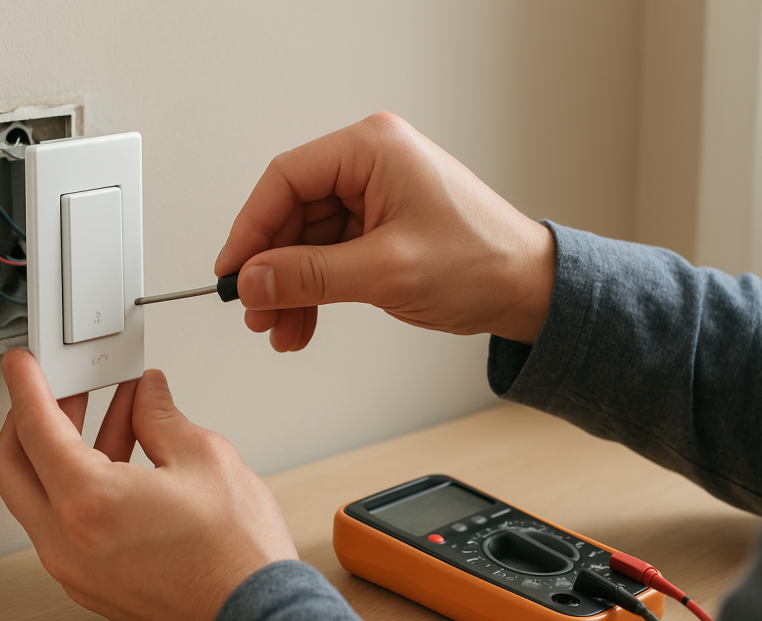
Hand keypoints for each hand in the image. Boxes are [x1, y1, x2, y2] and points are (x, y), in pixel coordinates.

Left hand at [0, 350, 297, 620]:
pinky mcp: (93, 586)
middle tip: (59, 389)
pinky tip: (123, 460)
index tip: (23, 365)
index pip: (35, 428)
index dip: (27, 386)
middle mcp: (67, 543)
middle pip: (15, 467)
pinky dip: (80, 485)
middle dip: (30, 419)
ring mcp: (76, 571)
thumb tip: (149, 397)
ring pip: (42, 496)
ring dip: (63, 451)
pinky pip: (66, 524)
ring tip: (112, 415)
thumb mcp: (205, 458)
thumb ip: (163, 418)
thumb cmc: (238, 558)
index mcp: (87, 503)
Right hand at [215, 111, 555, 350]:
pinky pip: (329, 255)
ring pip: (306, 240)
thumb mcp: (385, 272)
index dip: (250, 227)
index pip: (286, 179)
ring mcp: (374, 195)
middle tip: (256, 310)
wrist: (529, 290)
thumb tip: (252, 280)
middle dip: (272, 268)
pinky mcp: (379, 224)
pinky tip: (302, 323)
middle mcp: (370, 164)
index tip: (232, 271)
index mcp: (373, 150)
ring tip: (280, 329)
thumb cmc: (483, 263)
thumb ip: (310, 276)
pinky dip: (314, 290)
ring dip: (291, 287)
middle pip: (292, 212)